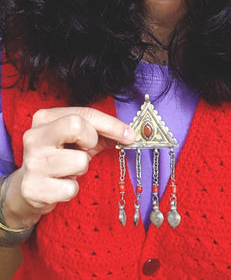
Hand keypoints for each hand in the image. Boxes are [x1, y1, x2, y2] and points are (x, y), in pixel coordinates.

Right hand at [3, 107, 135, 228]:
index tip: (129, 135)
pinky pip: (71, 189)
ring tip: (69, 171)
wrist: (28, 188)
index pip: (84, 113)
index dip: (111, 124)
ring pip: (80, 162)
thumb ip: (100, 133)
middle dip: (91, 141)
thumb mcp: (77, 140)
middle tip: (86, 150)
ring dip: (81, 169)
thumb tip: (129, 135)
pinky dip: (72, 189)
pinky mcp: (33, 188)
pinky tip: (60, 185)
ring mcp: (32, 162)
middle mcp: (34, 136)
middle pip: (77, 126)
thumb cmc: (59, 159)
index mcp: (45, 118)